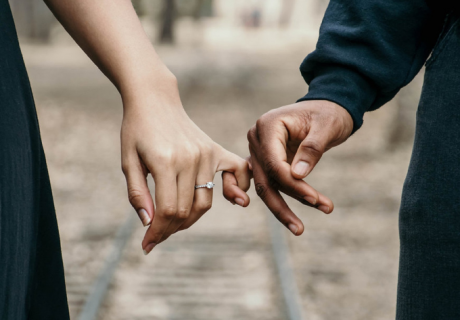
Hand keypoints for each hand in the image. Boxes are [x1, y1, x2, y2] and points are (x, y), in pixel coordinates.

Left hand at [121, 76, 250, 253]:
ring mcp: (206, 154)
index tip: (147, 245)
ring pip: (205, 201)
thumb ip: (138, 193)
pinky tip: (233, 199)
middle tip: (157, 235)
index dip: (157, 233)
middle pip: (186, 210)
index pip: (168, 211)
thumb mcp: (128, 161)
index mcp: (165, 161)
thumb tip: (149, 224)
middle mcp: (190, 159)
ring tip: (173, 222)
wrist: (154, 99)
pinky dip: (237, 189)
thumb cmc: (136, 130)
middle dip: (170, 229)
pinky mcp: (215, 150)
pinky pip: (237, 173)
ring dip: (190, 218)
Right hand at [247, 100, 352, 234]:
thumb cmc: (328, 114)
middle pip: (265, 179)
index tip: (314, 198)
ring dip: (281, 207)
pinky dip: (273, 199)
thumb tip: (297, 176)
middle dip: (283, 204)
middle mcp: (256, 138)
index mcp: (267, 125)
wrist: (327, 108)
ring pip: (264, 186)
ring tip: (299, 228)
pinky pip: (264, 183)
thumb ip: (312, 149)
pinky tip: (279, 217)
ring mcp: (258, 150)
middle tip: (300, 228)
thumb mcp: (326, 126)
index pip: (274, 163)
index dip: (292, 184)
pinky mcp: (264, 161)